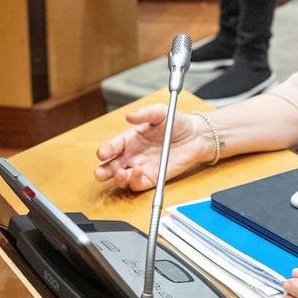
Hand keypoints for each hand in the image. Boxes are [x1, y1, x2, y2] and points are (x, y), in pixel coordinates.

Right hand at [93, 103, 212, 190]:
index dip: (106, 150)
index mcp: (130, 139)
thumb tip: (129, 115)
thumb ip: (145, 114)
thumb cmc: (176, 123)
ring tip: (120, 173)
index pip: (113, 146)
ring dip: (118, 179)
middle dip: (104, 170)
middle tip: (101, 172)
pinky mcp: (152, 178)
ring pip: (122, 178)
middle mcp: (132, 155)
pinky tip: (137, 172)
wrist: (196, 136)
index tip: (102, 154)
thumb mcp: (160, 113)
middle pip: (111, 166)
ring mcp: (141, 168)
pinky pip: (138, 184)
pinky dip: (134, 182)